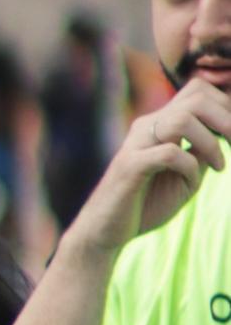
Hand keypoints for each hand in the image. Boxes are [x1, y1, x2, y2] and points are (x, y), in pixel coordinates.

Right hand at [71, 77, 230, 256]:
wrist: (105, 232)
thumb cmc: (145, 205)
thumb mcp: (186, 176)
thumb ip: (201, 154)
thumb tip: (224, 134)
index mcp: (159, 124)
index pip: (197, 91)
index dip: (225, 107)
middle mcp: (147, 126)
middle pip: (196, 96)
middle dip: (227, 118)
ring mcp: (137, 144)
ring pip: (182, 119)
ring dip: (211, 142)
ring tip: (219, 166)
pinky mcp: (130, 166)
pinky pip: (169, 153)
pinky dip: (189, 167)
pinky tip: (191, 182)